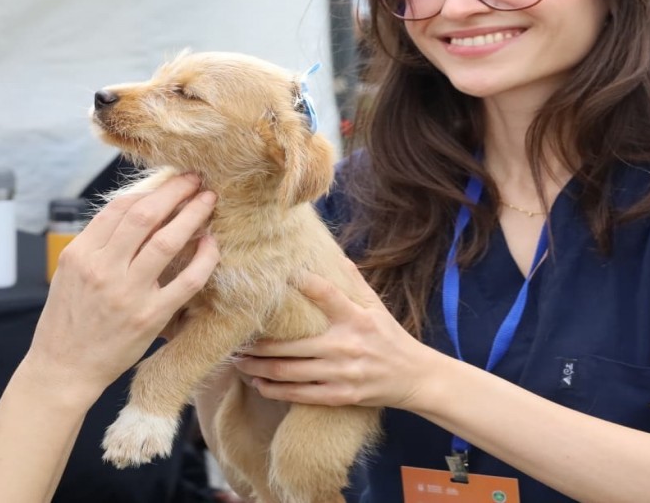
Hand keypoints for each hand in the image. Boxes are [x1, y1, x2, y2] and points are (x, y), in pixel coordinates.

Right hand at [26, 174, 218, 400]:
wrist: (63, 369)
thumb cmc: (66, 320)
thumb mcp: (69, 273)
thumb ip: (96, 244)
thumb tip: (132, 212)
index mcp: (80, 253)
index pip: (119, 208)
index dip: (149, 189)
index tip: (169, 181)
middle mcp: (102, 269)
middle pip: (145, 214)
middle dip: (175, 190)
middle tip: (195, 178)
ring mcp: (127, 293)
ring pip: (168, 241)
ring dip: (193, 214)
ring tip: (208, 199)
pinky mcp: (149, 317)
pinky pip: (186, 281)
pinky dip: (204, 258)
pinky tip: (211, 244)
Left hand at [234, 272, 443, 410]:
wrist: (415, 378)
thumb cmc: (390, 337)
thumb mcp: (376, 306)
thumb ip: (353, 281)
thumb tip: (332, 253)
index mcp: (355, 317)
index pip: (324, 293)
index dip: (300, 282)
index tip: (271, 275)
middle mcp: (345, 345)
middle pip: (290, 343)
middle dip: (256, 343)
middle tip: (233, 336)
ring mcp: (341, 373)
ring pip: (287, 371)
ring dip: (256, 366)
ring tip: (237, 360)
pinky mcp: (339, 395)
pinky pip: (298, 394)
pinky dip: (273, 389)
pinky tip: (257, 382)